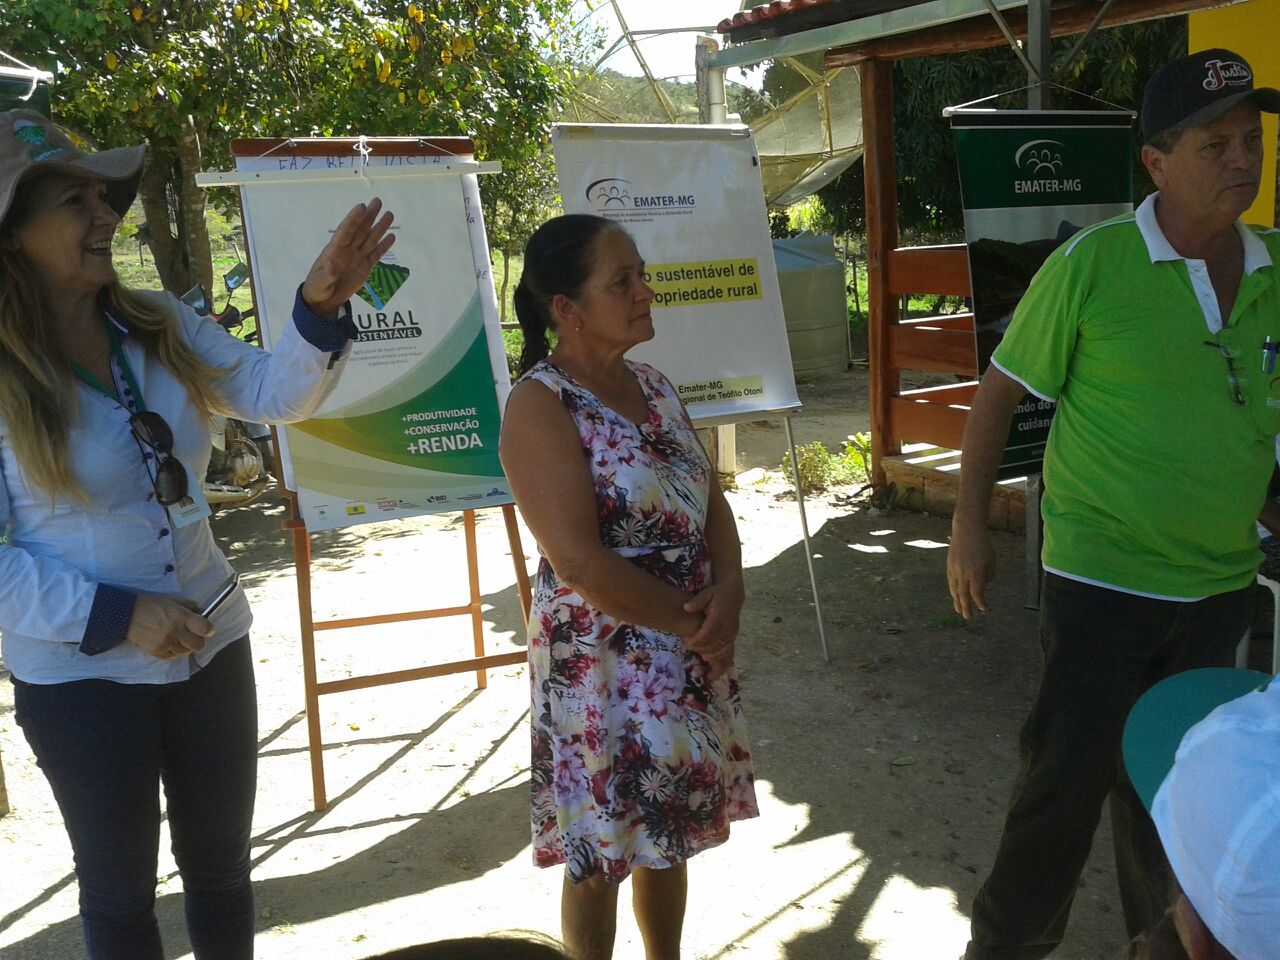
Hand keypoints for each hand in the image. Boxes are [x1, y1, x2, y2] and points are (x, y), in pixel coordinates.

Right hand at [126, 594, 213, 659]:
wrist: (126, 614)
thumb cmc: (151, 604)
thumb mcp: (173, 599)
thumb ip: (190, 607)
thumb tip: (202, 614)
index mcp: (181, 616)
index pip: (205, 629)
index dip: (208, 629)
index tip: (207, 629)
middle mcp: (175, 631)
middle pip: (199, 645)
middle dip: (198, 640)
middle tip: (192, 635)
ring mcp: (166, 643)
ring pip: (186, 652)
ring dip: (185, 646)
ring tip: (177, 638)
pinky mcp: (157, 652)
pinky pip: (173, 656)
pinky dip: (174, 651)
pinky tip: (169, 642)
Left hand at [301, 197, 395, 318]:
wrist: (324, 300)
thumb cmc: (317, 288)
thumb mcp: (319, 283)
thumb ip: (326, 275)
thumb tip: (332, 266)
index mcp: (334, 250)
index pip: (346, 231)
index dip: (353, 219)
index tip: (362, 207)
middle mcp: (348, 250)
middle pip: (360, 230)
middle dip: (369, 216)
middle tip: (377, 201)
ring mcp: (357, 257)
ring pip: (370, 239)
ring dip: (379, 227)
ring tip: (390, 214)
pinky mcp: (365, 267)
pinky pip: (376, 254)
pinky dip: (383, 246)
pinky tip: (391, 236)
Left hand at [682, 580, 743, 681]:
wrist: (733, 594)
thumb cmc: (717, 594)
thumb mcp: (706, 593)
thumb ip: (696, 602)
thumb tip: (685, 608)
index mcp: (720, 615)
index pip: (708, 631)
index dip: (698, 639)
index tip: (687, 642)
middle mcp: (728, 626)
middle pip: (714, 643)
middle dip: (700, 648)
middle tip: (688, 646)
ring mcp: (732, 632)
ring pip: (722, 649)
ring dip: (710, 655)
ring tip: (699, 656)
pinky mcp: (734, 636)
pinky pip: (728, 651)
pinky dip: (720, 658)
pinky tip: (710, 661)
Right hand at [947, 523, 995, 618]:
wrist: (967, 529)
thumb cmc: (983, 544)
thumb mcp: (992, 560)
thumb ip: (989, 575)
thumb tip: (983, 585)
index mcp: (976, 573)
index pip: (978, 594)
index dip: (981, 603)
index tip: (984, 609)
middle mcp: (964, 574)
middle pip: (964, 596)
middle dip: (966, 608)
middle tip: (968, 617)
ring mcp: (955, 570)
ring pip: (955, 590)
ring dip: (957, 601)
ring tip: (959, 610)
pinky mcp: (949, 566)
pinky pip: (951, 582)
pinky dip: (953, 591)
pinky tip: (955, 595)